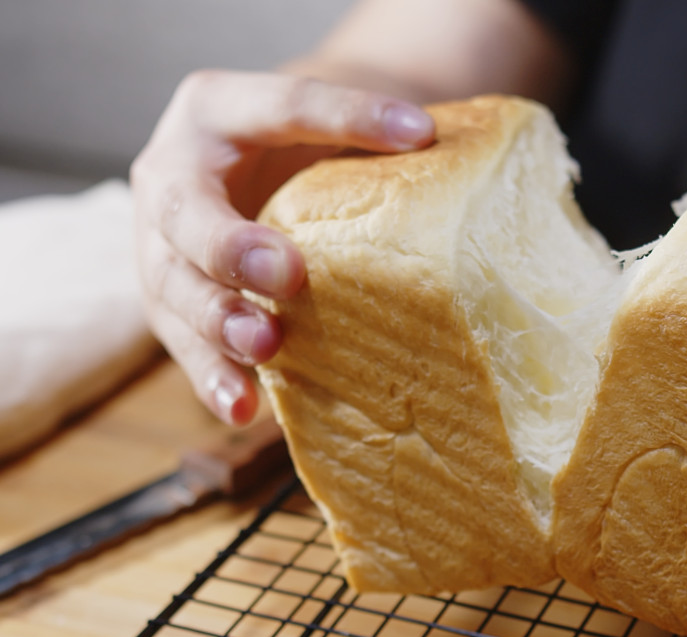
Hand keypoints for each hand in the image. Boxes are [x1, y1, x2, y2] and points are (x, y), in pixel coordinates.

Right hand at [130, 69, 434, 423]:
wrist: (249, 165)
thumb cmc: (302, 144)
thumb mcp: (334, 124)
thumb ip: (377, 133)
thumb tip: (453, 152)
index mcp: (218, 107)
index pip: (283, 105)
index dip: (349, 115)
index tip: (418, 132)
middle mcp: (172, 174)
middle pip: (189, 211)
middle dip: (232, 246)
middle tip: (286, 274)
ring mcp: (159, 245)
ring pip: (173, 286)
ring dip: (218, 323)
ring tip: (264, 347)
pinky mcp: (169, 304)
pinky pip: (183, 345)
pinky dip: (214, 378)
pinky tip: (244, 407)